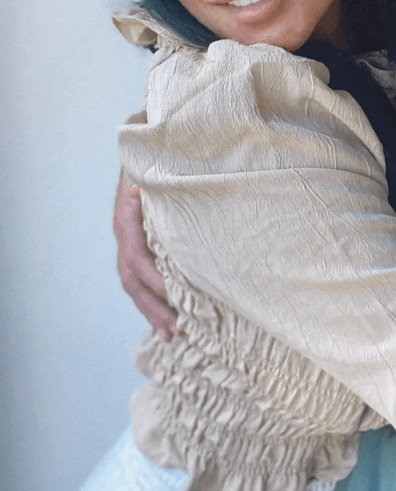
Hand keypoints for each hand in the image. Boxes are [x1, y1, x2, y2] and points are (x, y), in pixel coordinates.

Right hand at [114, 169, 178, 339]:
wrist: (140, 154)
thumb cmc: (151, 160)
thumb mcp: (149, 168)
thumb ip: (145, 182)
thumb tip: (134, 191)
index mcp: (126, 222)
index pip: (138, 258)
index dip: (154, 278)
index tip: (174, 295)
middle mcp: (124, 238)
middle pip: (134, 282)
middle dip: (154, 308)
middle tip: (176, 330)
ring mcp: (128, 247)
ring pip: (136, 288)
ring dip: (154, 313)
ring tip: (174, 336)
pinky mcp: (139, 252)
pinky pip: (143, 283)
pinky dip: (155, 303)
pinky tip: (169, 324)